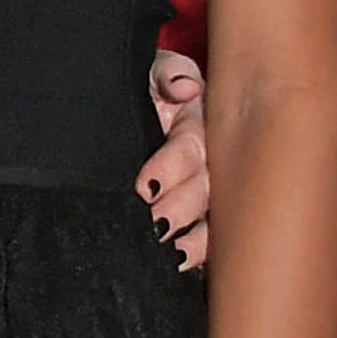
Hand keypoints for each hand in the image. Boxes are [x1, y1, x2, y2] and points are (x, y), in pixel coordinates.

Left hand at [143, 50, 209, 271]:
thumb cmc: (147, 85)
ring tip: (173, 255)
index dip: (171, 167)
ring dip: (195, 239)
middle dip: (181, 209)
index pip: (189, 148)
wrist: (126, 100)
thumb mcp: (153, 70)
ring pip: (210, 218)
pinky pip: (204, 238)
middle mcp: (206, 160)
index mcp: (198, 125)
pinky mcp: (195, 213)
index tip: (146, 185)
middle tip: (157, 225)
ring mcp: (203, 189)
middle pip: (204, 189)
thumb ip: (168, 73)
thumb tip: (185, 87)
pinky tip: (183, 268)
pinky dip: (197, 255)